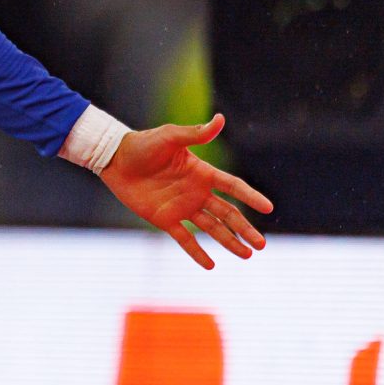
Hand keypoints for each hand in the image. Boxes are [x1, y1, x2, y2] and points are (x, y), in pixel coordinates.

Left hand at [98, 113, 272, 269]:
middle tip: (262, 245)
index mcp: (202, 173)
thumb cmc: (143, 144)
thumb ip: (195, 134)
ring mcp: (182, 207)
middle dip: (245, 229)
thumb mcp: (170, 137)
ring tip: (247, 255)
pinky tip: (210, 266)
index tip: (268, 207)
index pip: (233, 186)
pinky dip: (197, 252)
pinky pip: (184, 239)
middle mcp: (196, 192)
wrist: (115, 159)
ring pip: (212, 228)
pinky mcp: (164, 219)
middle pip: (227, 213)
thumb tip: (220, 119)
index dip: (250, 196)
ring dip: (229, 242)